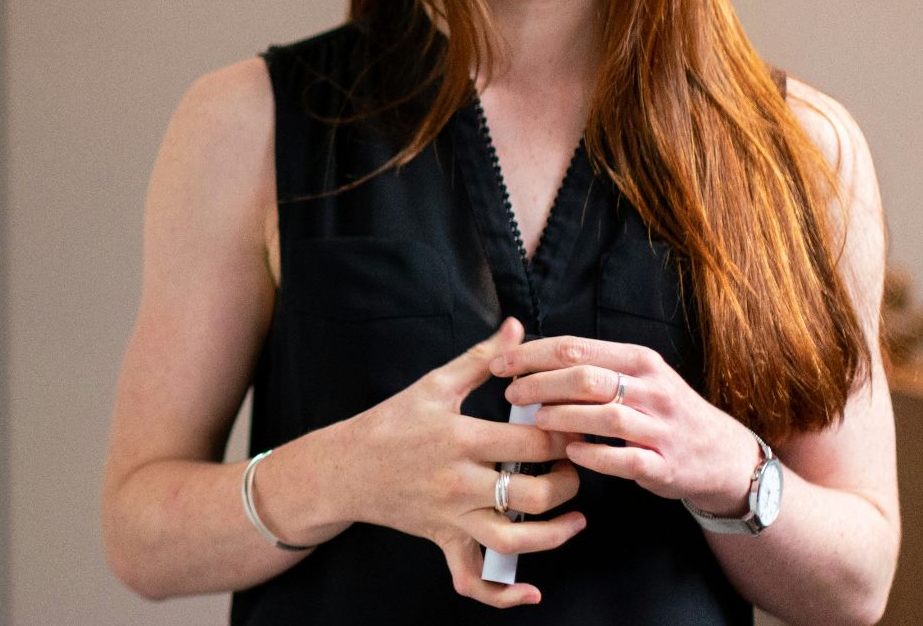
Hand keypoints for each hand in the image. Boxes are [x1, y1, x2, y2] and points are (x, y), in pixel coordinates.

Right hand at [333, 317, 584, 607]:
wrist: (344, 467)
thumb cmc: (390, 422)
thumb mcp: (434, 384)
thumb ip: (481, 358)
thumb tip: (517, 328)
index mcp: (461, 438)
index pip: (533, 443)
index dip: (566, 436)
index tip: (578, 427)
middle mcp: (459, 483)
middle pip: (534, 494)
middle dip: (568, 481)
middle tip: (576, 466)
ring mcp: (452, 517)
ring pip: (515, 540)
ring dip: (555, 535)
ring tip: (575, 517)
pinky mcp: (444, 541)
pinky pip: (473, 580)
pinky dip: (503, 595)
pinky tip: (531, 591)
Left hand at [494, 335, 760, 514]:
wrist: (722, 455)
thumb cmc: (664, 412)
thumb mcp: (638, 377)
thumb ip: (593, 366)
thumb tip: (530, 357)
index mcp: (639, 360)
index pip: (576, 348)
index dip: (532, 354)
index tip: (500, 363)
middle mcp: (652, 389)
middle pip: (586, 378)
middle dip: (540, 383)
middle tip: (511, 393)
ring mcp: (661, 428)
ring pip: (605, 415)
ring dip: (563, 416)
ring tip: (535, 420)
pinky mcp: (665, 464)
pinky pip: (626, 458)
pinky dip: (595, 455)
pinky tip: (570, 452)